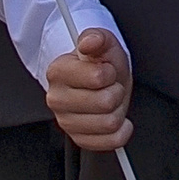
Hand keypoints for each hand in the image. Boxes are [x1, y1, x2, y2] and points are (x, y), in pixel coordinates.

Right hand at [45, 26, 133, 150]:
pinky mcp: (79, 139)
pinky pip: (111, 141)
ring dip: (118, 110)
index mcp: (58, 72)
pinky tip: (115, 117)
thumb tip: (89, 42)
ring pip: (109, 123)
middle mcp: (57, 99)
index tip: (106, 70)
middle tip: (109, 86)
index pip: (97, 78)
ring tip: (110, 100)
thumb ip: (97, 38)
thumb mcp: (103, 44)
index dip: (109, 73)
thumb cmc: (101, 64)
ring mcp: (66, 122)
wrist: (100, 81)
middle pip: (105, 103)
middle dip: (116, 91)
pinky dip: (121, 131)